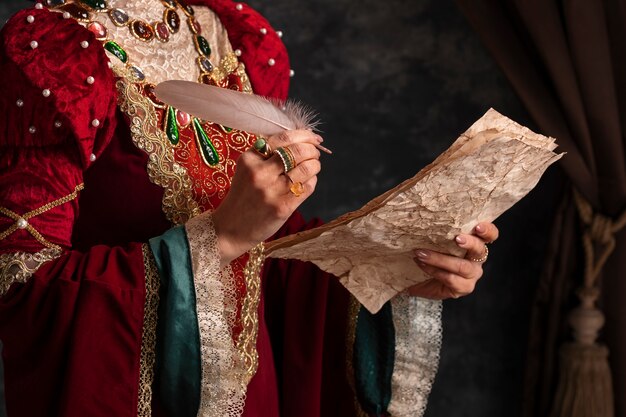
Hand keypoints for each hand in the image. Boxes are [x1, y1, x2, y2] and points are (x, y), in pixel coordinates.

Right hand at [212, 130, 322, 266]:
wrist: (230, 228)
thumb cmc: (243, 197)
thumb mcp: (247, 169)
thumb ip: (267, 154)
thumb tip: (300, 140)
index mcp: (249, 159)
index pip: (283, 138)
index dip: (303, 135)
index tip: (313, 138)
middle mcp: (260, 173)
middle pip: (297, 151)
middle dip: (312, 149)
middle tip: (315, 152)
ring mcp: (272, 191)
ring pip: (306, 168)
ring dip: (315, 165)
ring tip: (313, 166)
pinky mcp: (283, 207)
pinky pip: (307, 187)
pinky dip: (312, 180)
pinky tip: (308, 181)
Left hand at [406, 221, 498, 298]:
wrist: (421, 282)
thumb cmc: (431, 257)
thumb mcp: (436, 242)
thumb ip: (439, 232)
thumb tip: (426, 219)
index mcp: (474, 244)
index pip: (490, 235)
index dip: (487, 230)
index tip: (477, 226)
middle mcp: (477, 259)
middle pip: (480, 249)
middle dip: (469, 243)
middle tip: (456, 239)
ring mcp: (472, 275)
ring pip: (462, 266)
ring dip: (439, 259)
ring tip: (421, 253)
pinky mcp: (464, 288)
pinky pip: (451, 278)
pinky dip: (434, 270)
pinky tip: (422, 265)